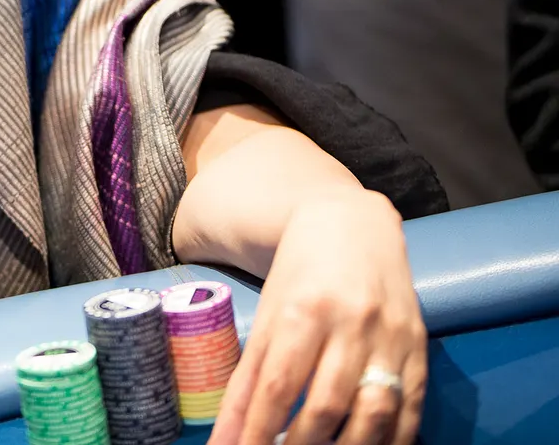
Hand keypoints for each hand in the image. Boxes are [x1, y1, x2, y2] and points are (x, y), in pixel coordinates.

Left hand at [210, 190, 425, 444]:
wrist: (354, 224)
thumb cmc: (300, 274)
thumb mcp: (268, 315)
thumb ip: (249, 379)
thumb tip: (228, 437)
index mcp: (303, 311)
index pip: (278, 386)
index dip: (259, 430)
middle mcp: (351, 324)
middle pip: (326, 404)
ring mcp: (391, 337)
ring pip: (374, 412)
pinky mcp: (419, 347)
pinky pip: (411, 407)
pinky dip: (392, 441)